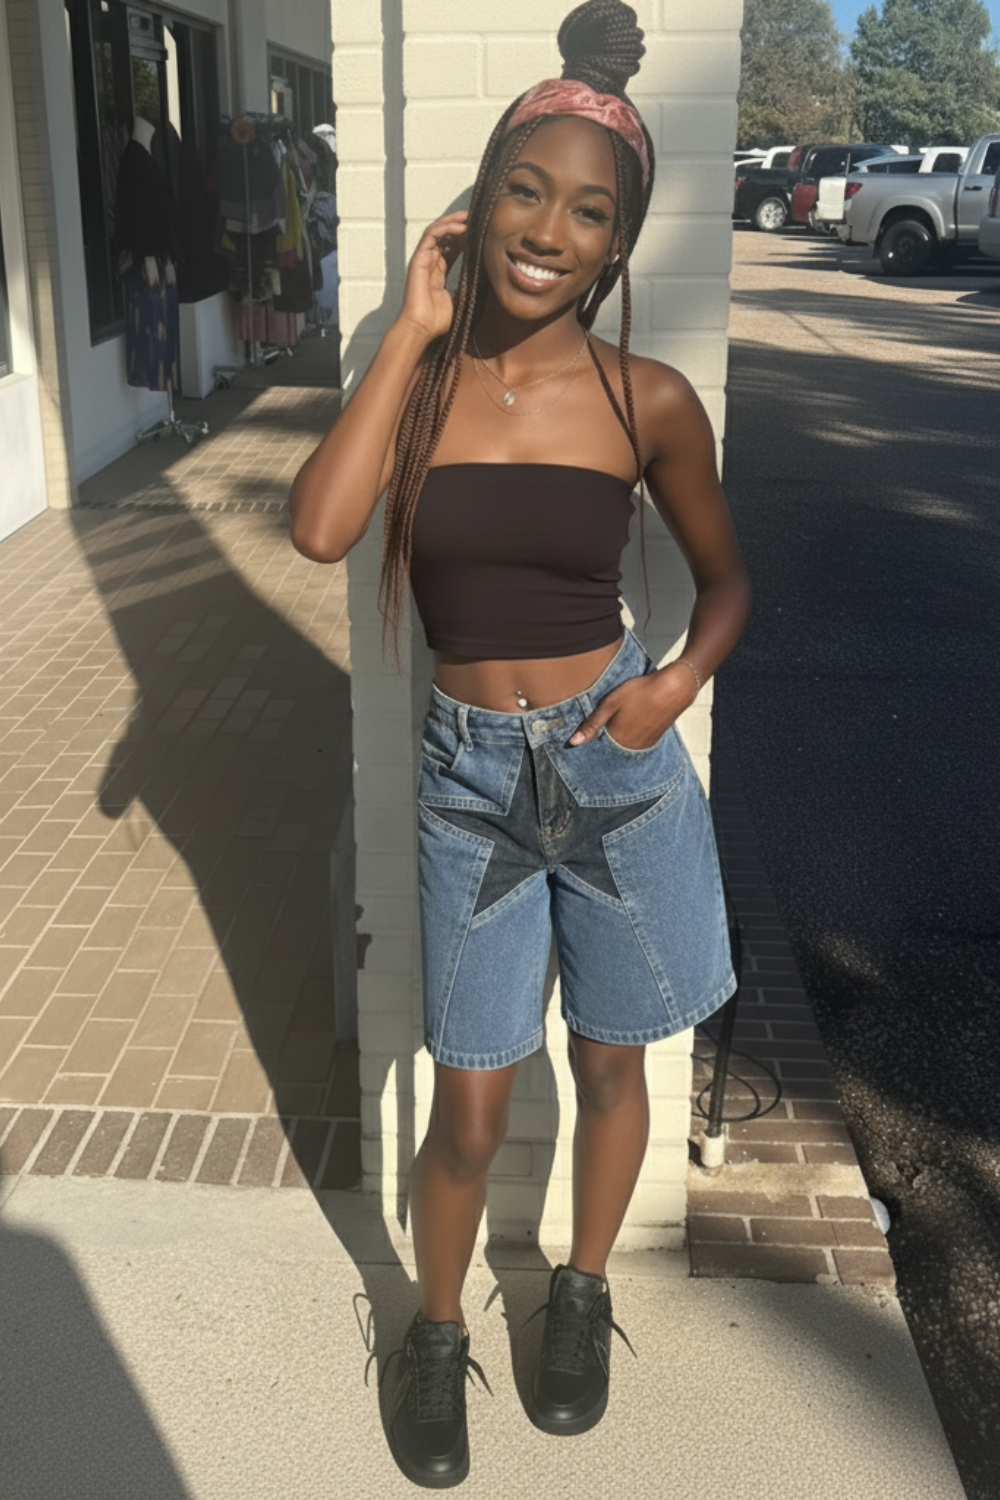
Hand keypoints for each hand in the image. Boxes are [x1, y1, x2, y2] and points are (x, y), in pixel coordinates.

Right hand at [396, 211, 468, 344]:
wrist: (421, 327)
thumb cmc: (436, 321)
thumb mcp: (457, 301)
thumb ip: (464, 288)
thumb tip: (479, 281)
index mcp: (438, 272)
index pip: (450, 248)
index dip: (463, 238)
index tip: (479, 231)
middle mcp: (430, 263)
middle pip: (443, 236)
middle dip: (458, 224)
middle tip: (474, 217)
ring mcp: (423, 260)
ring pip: (436, 231)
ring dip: (452, 221)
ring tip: (468, 216)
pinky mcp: (419, 258)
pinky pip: (431, 235)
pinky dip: (445, 228)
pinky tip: (461, 227)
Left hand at [568, 666, 697, 749]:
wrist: (674, 688)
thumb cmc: (640, 691)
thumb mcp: (611, 703)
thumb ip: (592, 724)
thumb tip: (572, 743)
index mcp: (617, 739)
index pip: (597, 747)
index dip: (591, 739)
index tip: (584, 734)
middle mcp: (630, 747)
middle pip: (611, 748)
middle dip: (604, 740)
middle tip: (606, 722)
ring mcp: (644, 745)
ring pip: (624, 745)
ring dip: (618, 738)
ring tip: (620, 721)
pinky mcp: (653, 740)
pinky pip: (636, 743)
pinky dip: (631, 736)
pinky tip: (631, 722)